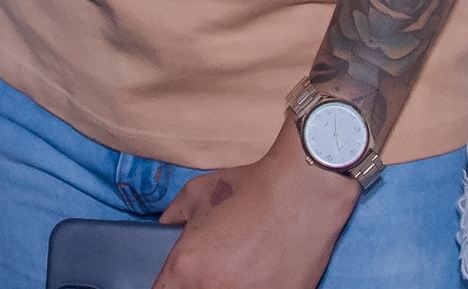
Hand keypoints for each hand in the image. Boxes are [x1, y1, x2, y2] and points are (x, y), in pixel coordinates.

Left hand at [153, 121, 357, 288]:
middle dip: (201, 284)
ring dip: (230, 288)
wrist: (302, 192)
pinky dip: (259, 288)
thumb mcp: (200, 192)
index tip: (182, 281)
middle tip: (217, 273)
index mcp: (186, 266)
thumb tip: (165, 223)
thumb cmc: (252, 188)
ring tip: (245, 272)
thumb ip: (175, 213)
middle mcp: (212, 288)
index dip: (172, 286)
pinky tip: (264, 276)